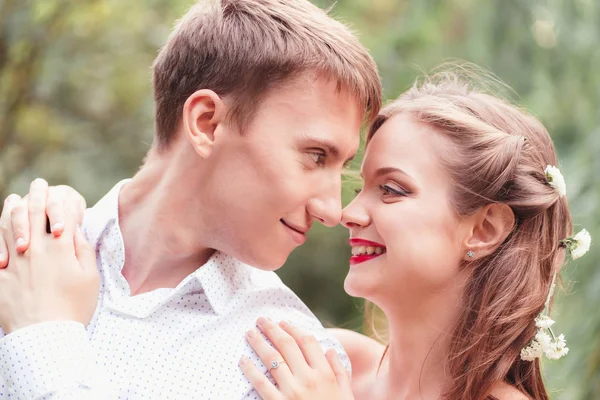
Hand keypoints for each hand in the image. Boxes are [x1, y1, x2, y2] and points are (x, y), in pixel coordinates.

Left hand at [0, 179, 98, 333]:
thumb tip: (75, 231)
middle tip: (38, 184)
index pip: (58, 214)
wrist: (46, 336)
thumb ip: (83, 251)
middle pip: (33, 214)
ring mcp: (16, 261)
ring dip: (13, 209)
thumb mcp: (90, 279)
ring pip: (9, 226)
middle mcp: (36, 250)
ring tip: (16, 199)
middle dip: (36, 196)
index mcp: (61, 249)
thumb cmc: (74, 308)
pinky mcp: (1, 276)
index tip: (54, 188)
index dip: (56, 198)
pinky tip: (0, 227)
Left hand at [240, 317, 353, 399]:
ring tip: (250, 333)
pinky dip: (250, 370)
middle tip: (261, 320)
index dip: (293, 328)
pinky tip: (242, 360)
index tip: (283, 322)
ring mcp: (292, 392)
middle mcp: (308, 378)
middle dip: (272, 329)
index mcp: (325, 373)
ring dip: (259, 343)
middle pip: (287, 345)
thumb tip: (330, 349)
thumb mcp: (347, 395)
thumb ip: (340, 371)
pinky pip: (261, 383)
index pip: (307, 341)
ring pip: (272, 359)